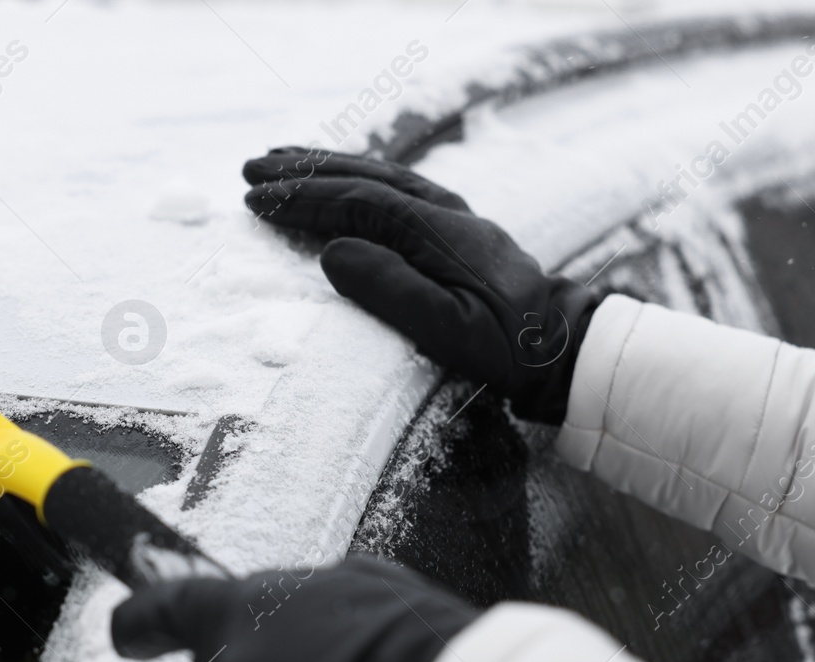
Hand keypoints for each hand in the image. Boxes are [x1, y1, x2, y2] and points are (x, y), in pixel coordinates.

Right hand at [243, 146, 599, 422]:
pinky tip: (340, 181)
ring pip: (377, 175)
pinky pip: (394, 189)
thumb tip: (330, 252)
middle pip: (361, 176)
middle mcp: (441, 211)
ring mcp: (450, 216)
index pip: (354, 200)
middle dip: (302, 171)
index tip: (256, 199)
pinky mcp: (454, 230)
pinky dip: (357, 178)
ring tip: (281, 162)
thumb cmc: (506, 345)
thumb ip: (388, 288)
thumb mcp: (446, 328)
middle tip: (251, 169)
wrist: (562, 344)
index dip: (301, 198)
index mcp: (434, 230)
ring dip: (326, 167)